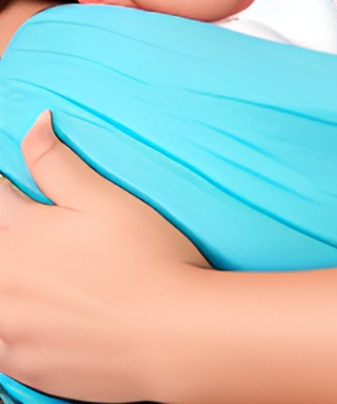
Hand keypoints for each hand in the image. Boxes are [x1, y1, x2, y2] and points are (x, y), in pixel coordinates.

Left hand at [0, 109, 209, 400]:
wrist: (170, 334)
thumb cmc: (145, 256)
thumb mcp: (102, 197)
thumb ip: (55, 161)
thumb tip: (35, 122)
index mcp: (21, 234)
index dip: (5, 190)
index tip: (16, 192)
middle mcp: (5, 282)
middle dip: (9, 232)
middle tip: (43, 241)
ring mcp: (9, 329)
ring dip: (6, 278)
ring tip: (36, 274)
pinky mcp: (23, 364)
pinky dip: (6, 325)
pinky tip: (26, 317)